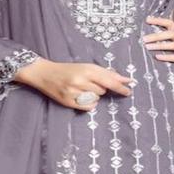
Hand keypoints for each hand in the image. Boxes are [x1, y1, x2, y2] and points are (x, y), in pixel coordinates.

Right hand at [13, 57, 134, 110]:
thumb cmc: (68, 69)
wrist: (45, 74)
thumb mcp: (86, 67)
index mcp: (86, 69)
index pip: (109, 80)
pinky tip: (80, 96)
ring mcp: (74, 92)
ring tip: (81, 89)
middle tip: (89, 83)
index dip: (121, 86)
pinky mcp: (68, 102)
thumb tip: (124, 79)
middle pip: (103, 90)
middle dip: (100, 88)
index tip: (129, 89)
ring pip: (96, 98)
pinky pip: (89, 107)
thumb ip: (104, 73)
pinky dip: (88, 103)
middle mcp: (80, 80)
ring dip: (93, 95)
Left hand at [142, 15, 173, 73]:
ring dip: (160, 45)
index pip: (170, 24)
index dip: (159, 20)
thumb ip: (168, 44)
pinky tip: (158, 57)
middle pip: (171, 34)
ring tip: (148, 47)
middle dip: (157, 36)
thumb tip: (148, 42)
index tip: (147, 20)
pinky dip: (168, 57)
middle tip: (144, 39)